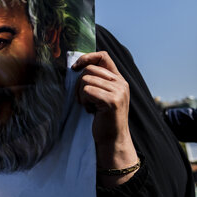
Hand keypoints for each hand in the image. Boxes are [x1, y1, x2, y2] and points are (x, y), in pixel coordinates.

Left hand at [72, 51, 138, 186]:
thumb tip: (77, 66)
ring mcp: (118, 91)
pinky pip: (87, 91)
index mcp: (119, 79)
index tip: (75, 67)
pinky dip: (84, 101)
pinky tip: (91, 111)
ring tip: (89, 106)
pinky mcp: (112, 101)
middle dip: (79, 85)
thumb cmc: (102, 118)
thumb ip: (96, 80)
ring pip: (85, 80)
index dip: (87, 57)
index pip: (103, 56)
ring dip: (81, 95)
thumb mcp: (101, 95)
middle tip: (84, 100)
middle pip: (89, 70)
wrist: (112, 139)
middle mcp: (121, 83)